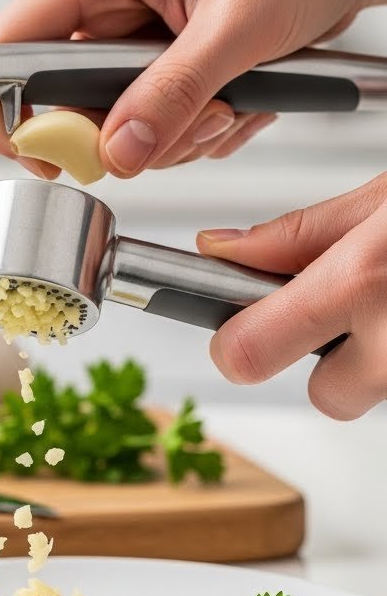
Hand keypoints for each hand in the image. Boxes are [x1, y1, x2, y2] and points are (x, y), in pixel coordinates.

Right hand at [0, 0, 386, 178]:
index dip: (8, 109)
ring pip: (118, 121)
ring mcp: (139, 32)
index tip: (43, 156)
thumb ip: (171, 93)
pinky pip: (160, 119)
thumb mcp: (237, 26)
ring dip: (174, 133)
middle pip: (67, 100)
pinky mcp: (170, 57)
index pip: (6, 45)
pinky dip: (200, 126)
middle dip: (123, 133)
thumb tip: (116, 152)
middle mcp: (109, 1)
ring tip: (229, 102)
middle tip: (183, 126)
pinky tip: (239, 98)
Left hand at [197, 175, 386, 419]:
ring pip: (373, 392)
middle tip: (354, 306)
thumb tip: (225, 251)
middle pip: (327, 396)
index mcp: (363, 279)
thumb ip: (303, 232)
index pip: (250, 353)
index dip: (236, 344)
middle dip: (331, 357)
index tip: (235, 329)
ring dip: (377, 356)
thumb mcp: (386, 199)